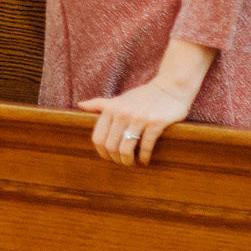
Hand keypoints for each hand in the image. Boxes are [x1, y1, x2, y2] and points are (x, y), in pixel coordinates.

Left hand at [76, 77, 196, 167]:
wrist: (170, 87)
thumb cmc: (143, 96)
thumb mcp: (119, 99)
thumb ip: (100, 104)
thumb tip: (80, 105)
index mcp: (111, 109)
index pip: (98, 138)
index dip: (102, 153)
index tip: (110, 158)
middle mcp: (122, 113)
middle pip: (111, 147)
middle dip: (117, 160)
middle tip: (124, 163)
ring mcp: (139, 118)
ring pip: (126, 149)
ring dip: (129, 161)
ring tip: (134, 163)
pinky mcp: (155, 123)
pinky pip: (146, 147)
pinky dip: (145, 158)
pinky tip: (146, 160)